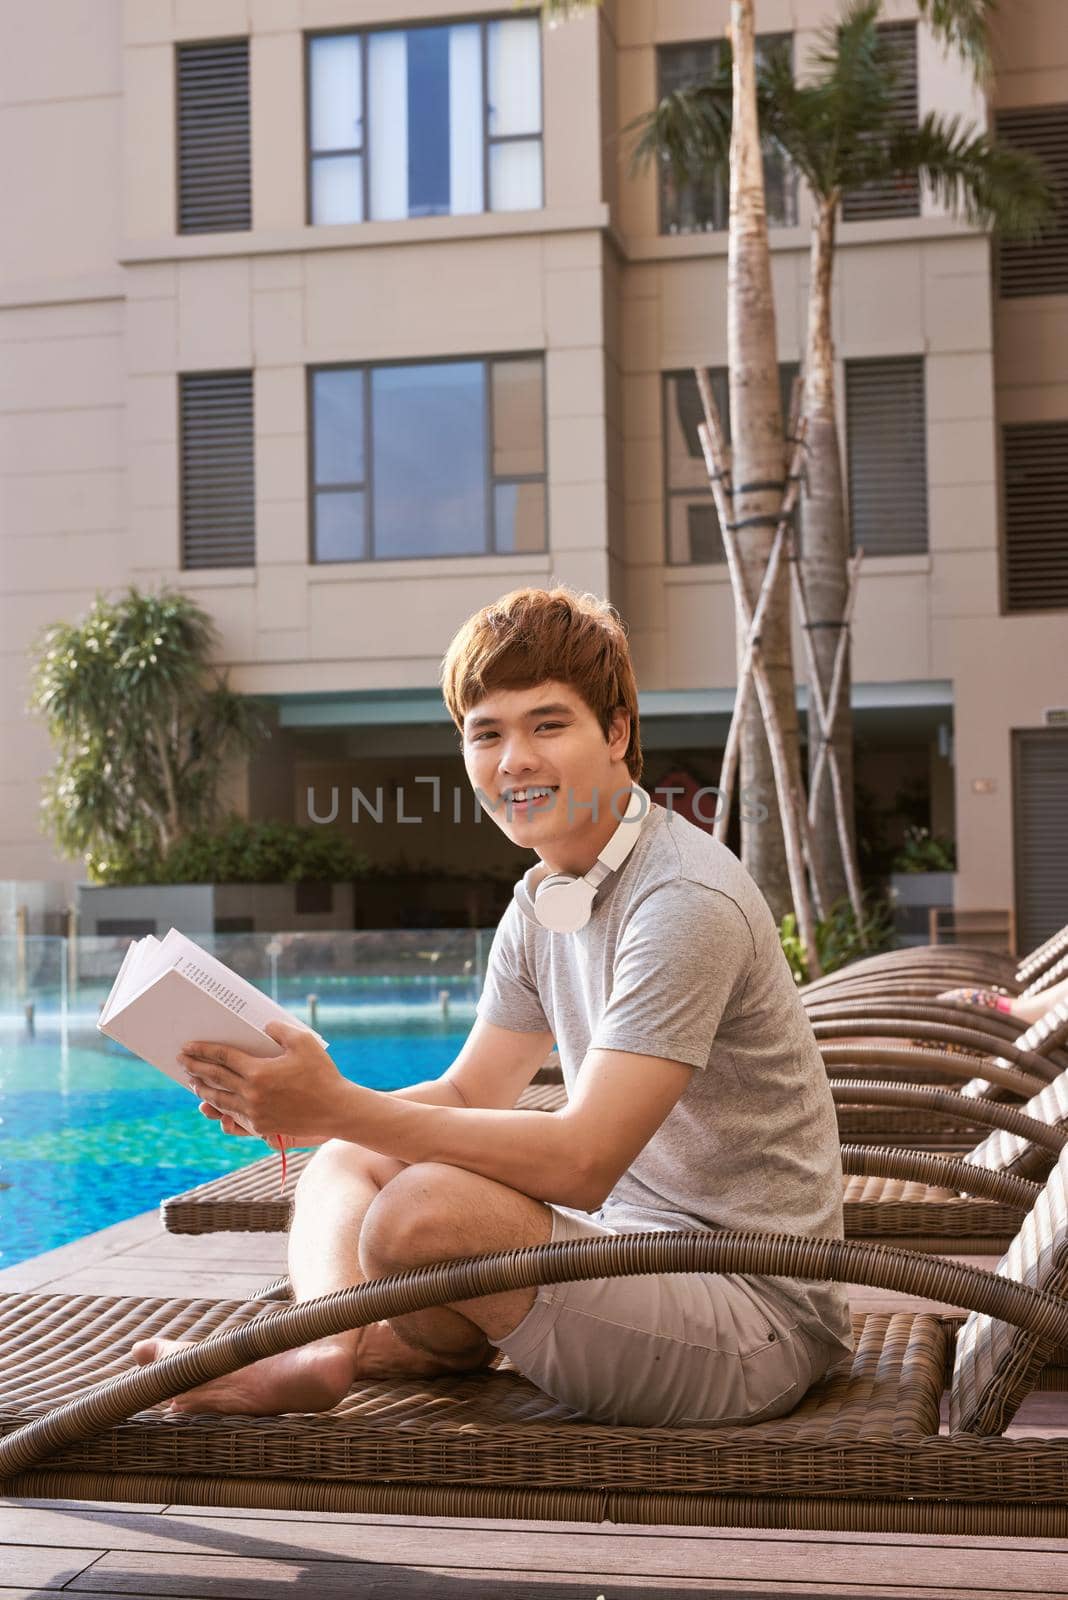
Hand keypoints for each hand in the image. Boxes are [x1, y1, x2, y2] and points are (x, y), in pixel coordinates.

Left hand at [179, 1020, 357, 1142]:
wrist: (336, 1110)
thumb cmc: (322, 1073)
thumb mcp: (303, 1042)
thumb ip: (279, 1030)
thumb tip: (263, 1026)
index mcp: (259, 1072)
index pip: (223, 1058)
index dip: (204, 1051)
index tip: (189, 1047)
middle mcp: (252, 1094)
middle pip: (216, 1079)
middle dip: (196, 1068)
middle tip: (182, 1060)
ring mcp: (255, 1113)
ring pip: (220, 1100)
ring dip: (204, 1089)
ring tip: (193, 1082)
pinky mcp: (261, 1126)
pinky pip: (234, 1116)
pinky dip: (221, 1108)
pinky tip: (215, 1103)